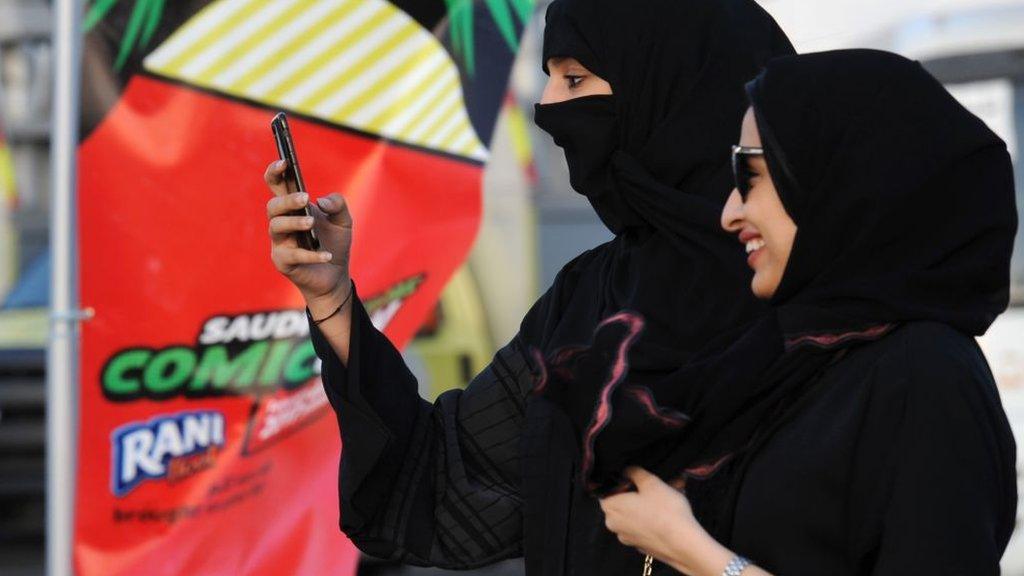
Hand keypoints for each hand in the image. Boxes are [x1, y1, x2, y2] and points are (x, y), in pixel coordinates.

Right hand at [265, 159, 352, 310]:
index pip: (276, 184)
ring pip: (276, 227)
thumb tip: (322, 201)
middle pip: (273, 206)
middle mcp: (282, 223)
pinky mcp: (283, 262)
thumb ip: (338, 205)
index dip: (275, 172)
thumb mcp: (344, 221)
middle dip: (288, 201)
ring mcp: (280, 243)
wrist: (336, 275)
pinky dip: (311, 255)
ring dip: (294, 223)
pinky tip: (326, 255)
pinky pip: (292, 256)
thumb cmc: (334, 243)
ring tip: (312, 223)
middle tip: (306, 198)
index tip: (284, 162)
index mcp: (293, 208)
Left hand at [600, 467, 740, 575]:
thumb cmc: (665, 511)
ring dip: (645, 506)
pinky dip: (650, 520)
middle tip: (654, 486)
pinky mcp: (640, 545)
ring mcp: (626, 537)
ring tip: (665, 497)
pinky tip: (666, 514)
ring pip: (633, 515)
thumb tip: (628, 470)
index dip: (621, 482)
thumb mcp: (651, 482)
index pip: (607, 489)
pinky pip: (642, 527)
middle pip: (620, 502)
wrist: (683, 544)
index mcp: (610, 506)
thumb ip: (635, 473)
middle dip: (635, 493)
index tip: (636, 478)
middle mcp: (613, 524)